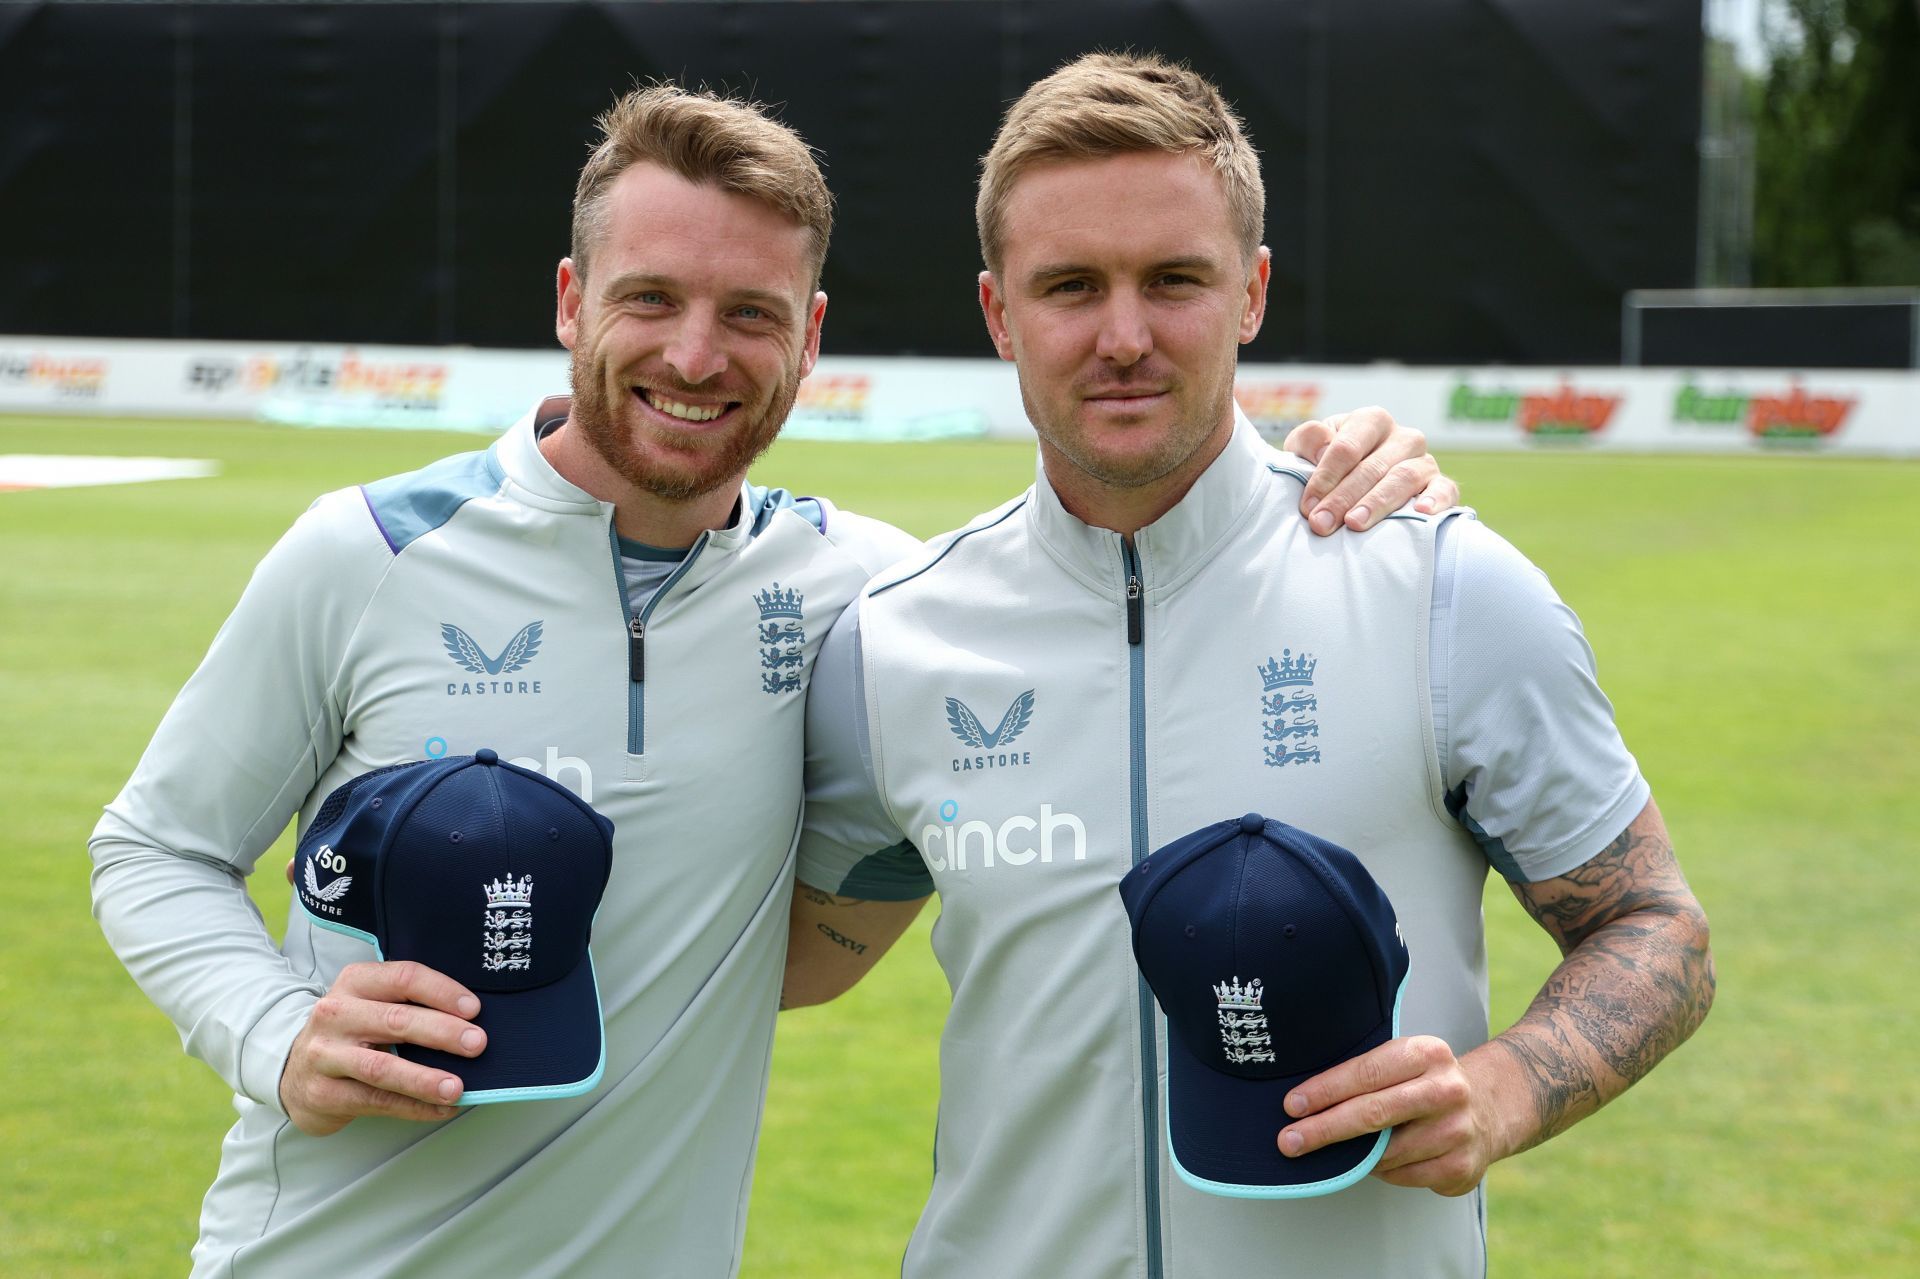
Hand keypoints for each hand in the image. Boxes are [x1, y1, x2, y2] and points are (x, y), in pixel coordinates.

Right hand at [279, 961, 485, 1135]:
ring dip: (424, 1078)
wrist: (293, 1069)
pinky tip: (441, 1108)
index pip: (404, 978)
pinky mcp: (323, 1092)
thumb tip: (471, 1021)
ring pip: (381, 1067)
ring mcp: (325, 1055)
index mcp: (355, 982)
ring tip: (457, 1087)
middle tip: (477, 1043)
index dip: (442, 991)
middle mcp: (336, 1014)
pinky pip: (376, 1101)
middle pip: (396, 1020)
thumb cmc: (350, 1031)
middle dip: (442, 1032)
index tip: (473, 1009)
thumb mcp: (370, 1003)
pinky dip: (413, 1107)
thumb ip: (409, 1004)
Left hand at [1276, 1035, 1497, 1195]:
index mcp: (1427, 1054)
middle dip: (1324, 1130)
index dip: (1326, 1090)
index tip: (1293, 1105)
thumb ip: (1367, 1074)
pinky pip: (1402, 1175)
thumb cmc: (1426, 1082)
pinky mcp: (1461, 1167)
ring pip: (1386, 1152)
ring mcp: (1457, 1131)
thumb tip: (1307, 1102)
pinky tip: (1378, 1161)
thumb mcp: (1405, 1061)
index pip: (1367, 1072)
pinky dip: (1382, 1171)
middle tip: (1289, 1141)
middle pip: (1373, 1114)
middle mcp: (1447, 1090)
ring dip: (1353, 1156)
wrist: (1490, 1107)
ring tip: (1334, 1151)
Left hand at [1283, 407, 1459, 533]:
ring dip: (1377, 502)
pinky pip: (1445, 489)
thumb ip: (1309, 440)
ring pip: (1404, 477)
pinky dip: (1436, 500)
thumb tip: (1325, 449)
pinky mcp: (1441, 484)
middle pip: (1373, 467)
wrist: (1354, 486)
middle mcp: (1402, 437)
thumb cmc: (1327, 466)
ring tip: (1355, 524)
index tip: (1308, 506)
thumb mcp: (1307, 449)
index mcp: (1370, 421)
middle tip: (1322, 524)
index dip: (1326, 477)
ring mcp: (1424, 460)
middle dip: (1344, 497)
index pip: (1347, 447)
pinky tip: (1421, 512)